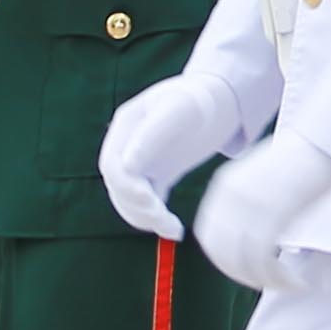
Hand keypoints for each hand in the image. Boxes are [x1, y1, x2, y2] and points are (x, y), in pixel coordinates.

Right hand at [97, 70, 256, 237]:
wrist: (218, 100)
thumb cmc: (199, 100)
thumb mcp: (178, 110)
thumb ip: (151, 135)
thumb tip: (128, 167)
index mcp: (126, 126)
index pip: (112, 166)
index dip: (126, 187)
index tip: (150, 201)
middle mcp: (126, 145)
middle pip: (118, 187)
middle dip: (137, 207)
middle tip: (164, 219)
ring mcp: (140, 161)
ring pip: (129, 200)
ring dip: (146, 218)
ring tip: (173, 228)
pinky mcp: (155, 175)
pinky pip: (147, 204)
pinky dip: (156, 219)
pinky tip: (174, 229)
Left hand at [191, 134, 330, 292]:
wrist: (327, 137)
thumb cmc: (305, 157)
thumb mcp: (262, 176)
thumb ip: (248, 201)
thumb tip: (250, 235)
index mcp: (225, 185)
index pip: (208, 236)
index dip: (223, 259)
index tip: (246, 270)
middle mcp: (231, 196)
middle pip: (222, 253)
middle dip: (243, 276)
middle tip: (269, 282)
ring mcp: (251, 205)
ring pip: (244, 262)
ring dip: (267, 281)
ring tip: (290, 284)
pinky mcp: (273, 213)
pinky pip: (264, 260)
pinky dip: (279, 279)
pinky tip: (297, 283)